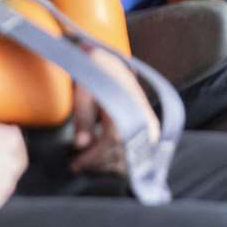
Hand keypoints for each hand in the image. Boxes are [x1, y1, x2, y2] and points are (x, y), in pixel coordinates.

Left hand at [69, 48, 159, 175]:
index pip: (113, 139)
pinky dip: (119, 160)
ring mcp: (149, 122)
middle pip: (123, 151)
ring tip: (87, 163)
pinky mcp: (149, 128)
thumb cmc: (95, 73)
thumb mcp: (84, 91)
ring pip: (131, 155)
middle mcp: (144, 114)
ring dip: (107, 164)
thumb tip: (80, 144)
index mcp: (127, 102)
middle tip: (77, 165)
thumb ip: (83, 118)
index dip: (94, 155)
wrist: (111, 61)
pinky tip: (102, 161)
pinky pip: (138, 153)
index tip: (76, 163)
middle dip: (98, 163)